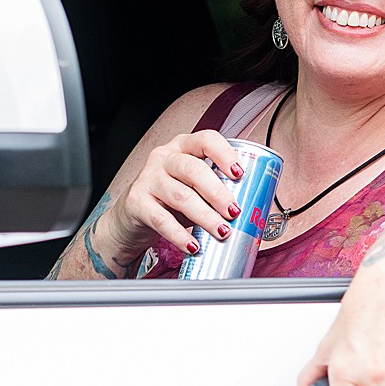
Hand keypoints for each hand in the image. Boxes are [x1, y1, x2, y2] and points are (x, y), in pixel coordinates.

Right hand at [94, 129, 244, 269]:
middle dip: (218, 192)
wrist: (133, 216)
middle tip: (234, 211)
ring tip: (222, 231)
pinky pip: (161, 220)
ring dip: (205, 216)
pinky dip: (180, 235)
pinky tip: (193, 245)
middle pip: (193, 170)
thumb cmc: (170, 199)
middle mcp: (164, 158)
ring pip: (181, 196)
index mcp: (183, 147)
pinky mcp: (137, 202)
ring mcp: (148, 179)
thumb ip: (214, 191)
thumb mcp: (192, 187)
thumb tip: (251, 211)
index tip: (240, 173)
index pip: (206, 140)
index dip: (224, 154)